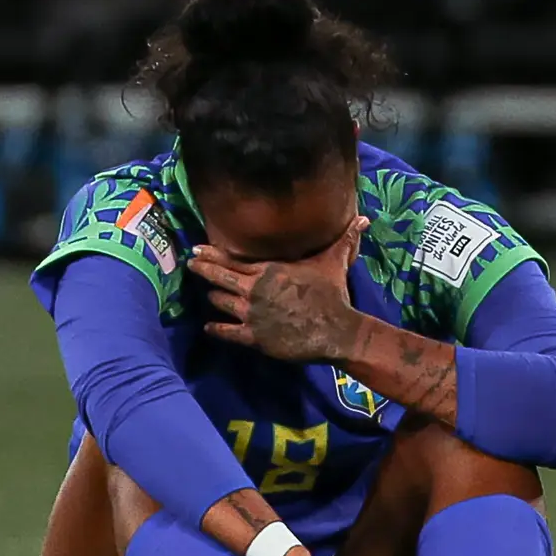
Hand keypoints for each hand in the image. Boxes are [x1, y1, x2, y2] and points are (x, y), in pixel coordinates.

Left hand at [187, 217, 368, 361]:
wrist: (336, 329)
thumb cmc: (332, 294)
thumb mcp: (335, 262)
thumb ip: (343, 239)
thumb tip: (363, 218)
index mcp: (268, 270)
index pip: (232, 259)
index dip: (213, 254)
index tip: (197, 249)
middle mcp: (254, 290)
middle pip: (219, 277)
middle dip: (203, 270)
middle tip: (191, 264)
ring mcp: (252, 314)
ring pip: (220, 302)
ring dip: (213, 298)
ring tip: (208, 295)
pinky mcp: (254, 337)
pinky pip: (227, 332)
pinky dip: (216, 328)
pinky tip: (209, 326)